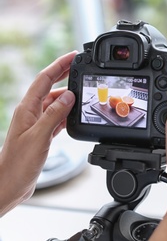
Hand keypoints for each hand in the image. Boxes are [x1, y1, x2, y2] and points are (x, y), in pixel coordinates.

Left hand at [0, 51, 76, 216]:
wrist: (10, 184)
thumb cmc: (18, 163)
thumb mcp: (39, 136)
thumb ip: (54, 114)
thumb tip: (68, 96)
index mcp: (27, 109)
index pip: (44, 79)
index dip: (59, 65)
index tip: (73, 56)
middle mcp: (31, 113)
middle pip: (49, 87)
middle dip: (64, 74)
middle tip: (80, 66)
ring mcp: (36, 123)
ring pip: (54, 102)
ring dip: (67, 95)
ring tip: (82, 90)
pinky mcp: (41, 134)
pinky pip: (56, 117)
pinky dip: (67, 113)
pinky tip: (75, 113)